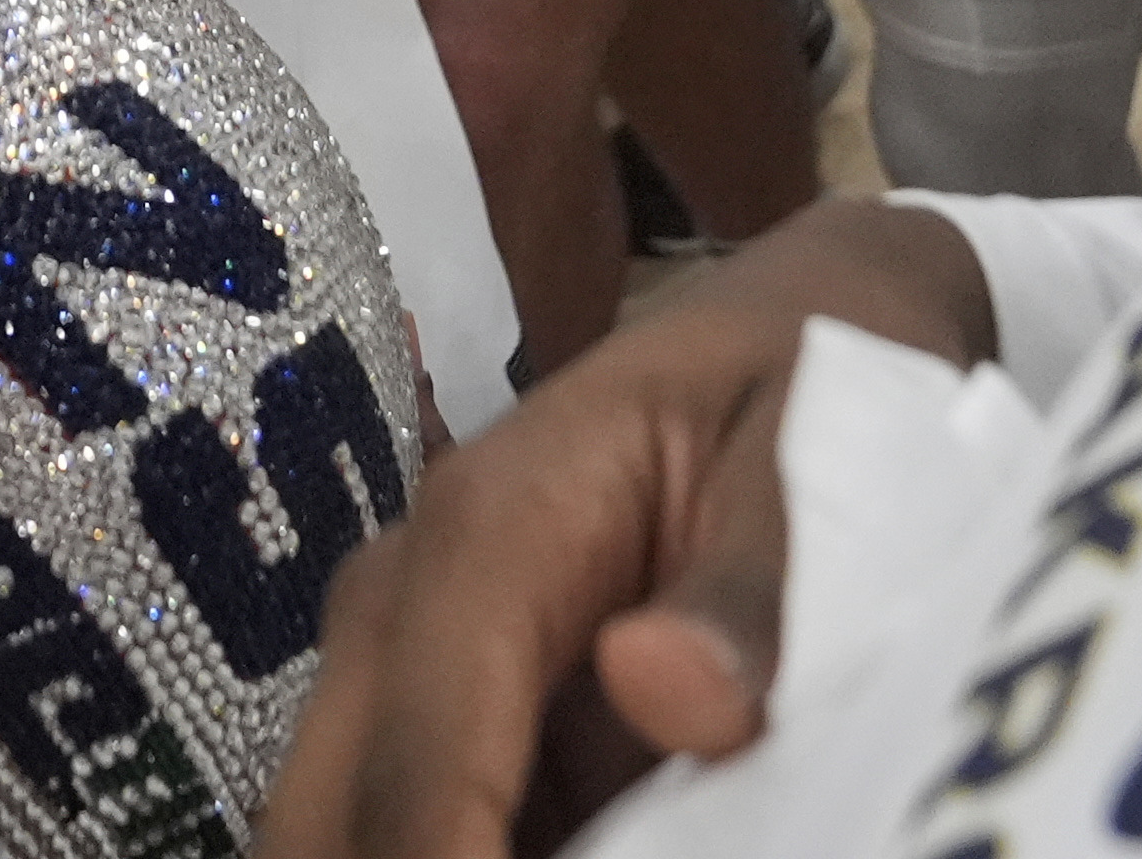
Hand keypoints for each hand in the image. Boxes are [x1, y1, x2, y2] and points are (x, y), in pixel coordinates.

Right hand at [254, 197, 993, 858]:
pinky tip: (595, 857)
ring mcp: (411, 670)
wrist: (788, 334)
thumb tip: (668, 686)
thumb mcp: (816, 458)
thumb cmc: (804, 390)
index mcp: (487, 537)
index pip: (418, 776)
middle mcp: (405, 607)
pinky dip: (466, 858)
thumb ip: (755, 588)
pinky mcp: (447, 723)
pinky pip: (416, 835)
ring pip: (344, 844)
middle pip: (325, 833)